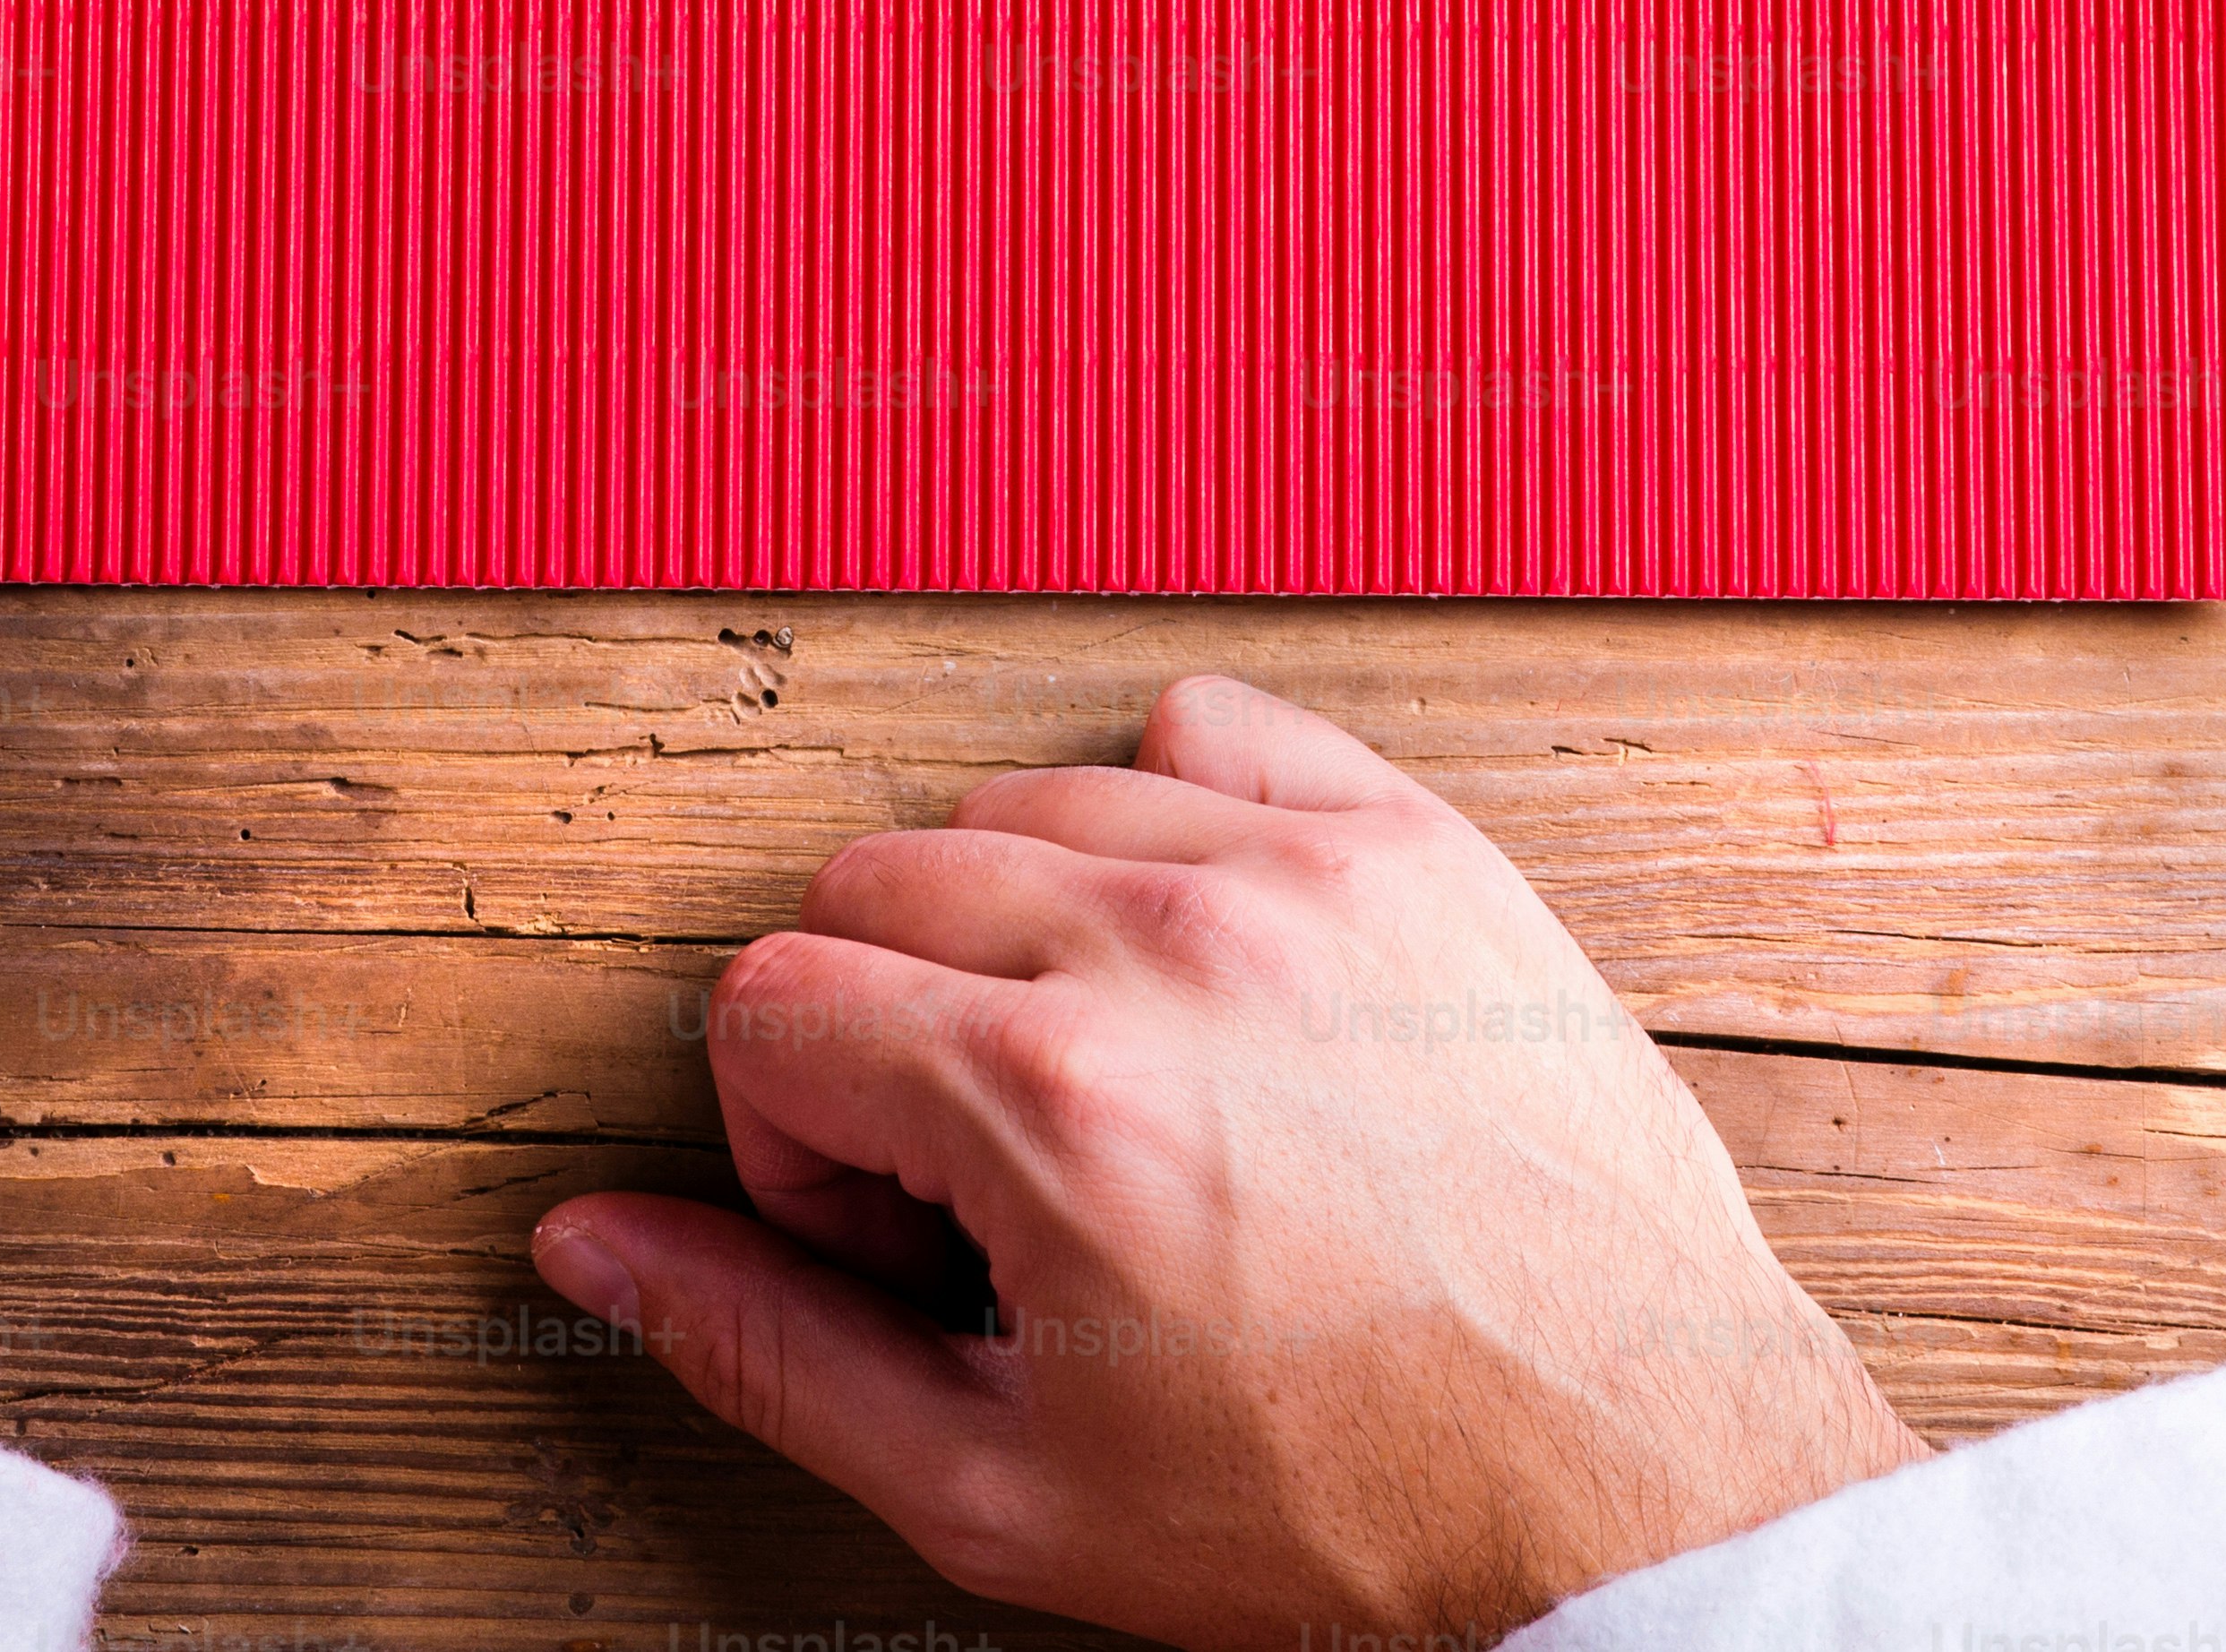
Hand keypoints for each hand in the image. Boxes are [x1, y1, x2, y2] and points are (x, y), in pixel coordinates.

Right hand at [534, 675, 1915, 1650]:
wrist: (1628, 1477)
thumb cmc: (1351, 1501)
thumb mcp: (1005, 1489)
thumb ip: (770, 1351)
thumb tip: (597, 1249)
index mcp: (1053, 1099)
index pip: (768, 997)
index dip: (794, 1140)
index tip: (900, 1232)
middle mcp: (1172, 946)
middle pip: (877, 880)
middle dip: (886, 1035)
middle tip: (994, 1180)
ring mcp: (1306, 874)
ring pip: (1026, 795)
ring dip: (1017, 926)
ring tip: (1107, 1081)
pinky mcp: (1418, 846)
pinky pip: (1210, 725)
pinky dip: (1168, 815)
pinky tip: (1201, 960)